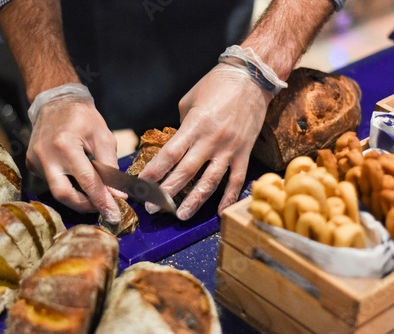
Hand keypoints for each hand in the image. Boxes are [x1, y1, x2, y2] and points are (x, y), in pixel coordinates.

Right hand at [27, 94, 123, 223]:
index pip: (86, 180)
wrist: (57, 102)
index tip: (114, 213)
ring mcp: (35, 160)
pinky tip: (77, 178)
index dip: (101, 200)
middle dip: (84, 205)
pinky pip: (51, 182)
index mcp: (65, 145)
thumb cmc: (83, 117)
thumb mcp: (103, 137)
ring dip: (77, 196)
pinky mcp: (32, 163)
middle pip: (63, 194)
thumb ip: (110, 166)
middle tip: (102, 207)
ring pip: (56, 190)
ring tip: (94, 193)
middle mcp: (46, 155)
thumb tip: (118, 194)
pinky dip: (67, 185)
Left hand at [139, 63, 272, 219]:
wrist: (252, 77)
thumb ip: (182, 125)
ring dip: (195, 201)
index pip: (170, 154)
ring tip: (181, 215)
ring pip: (210, 181)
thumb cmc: (216, 84)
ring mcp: (229, 148)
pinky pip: (237, 180)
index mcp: (194, 125)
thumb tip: (177, 144)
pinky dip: (229, 198)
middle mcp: (210, 140)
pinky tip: (219, 212)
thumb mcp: (189, 100)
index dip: (154, 172)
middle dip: (167, 192)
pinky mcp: (245, 152)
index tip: (141, 186)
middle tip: (153, 207)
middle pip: (186, 172)